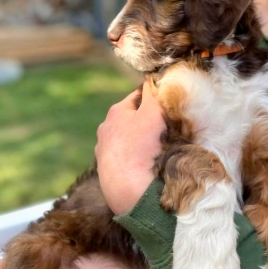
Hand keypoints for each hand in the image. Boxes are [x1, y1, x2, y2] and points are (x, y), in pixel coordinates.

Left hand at [95, 84, 165, 215]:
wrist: (129, 188)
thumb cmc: (142, 147)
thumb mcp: (153, 114)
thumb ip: (153, 95)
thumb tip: (151, 80)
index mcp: (115, 112)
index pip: (137, 97)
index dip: (152, 98)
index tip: (165, 104)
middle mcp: (104, 130)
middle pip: (129, 120)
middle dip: (144, 122)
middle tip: (162, 130)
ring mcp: (102, 151)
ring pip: (124, 140)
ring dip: (136, 143)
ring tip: (153, 152)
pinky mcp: (105, 171)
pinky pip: (123, 160)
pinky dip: (132, 160)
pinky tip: (142, 167)